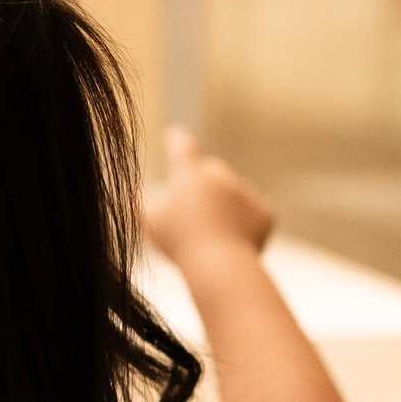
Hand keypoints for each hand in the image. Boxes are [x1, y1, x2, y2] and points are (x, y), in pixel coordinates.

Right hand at [143, 127, 273, 267]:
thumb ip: (140, 203)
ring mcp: (245, 192)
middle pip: (211, 169)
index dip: (177, 140)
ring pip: (234, 190)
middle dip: (204, 182)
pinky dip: (245, 220)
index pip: (182, 147)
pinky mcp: (265, 211)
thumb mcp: (151, 224)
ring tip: (214, 232)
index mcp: (188, 176)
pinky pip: (253, 210)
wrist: (221, 267)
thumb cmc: (180, 244)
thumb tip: (135, 190)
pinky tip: (234, 239)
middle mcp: (219, 176)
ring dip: (226, 202)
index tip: (175, 134)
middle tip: (194, 209)